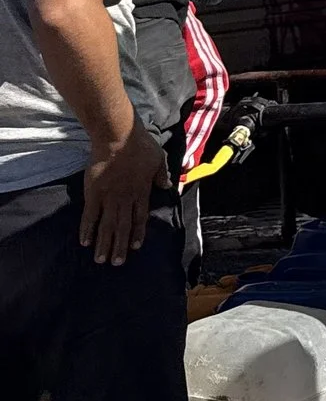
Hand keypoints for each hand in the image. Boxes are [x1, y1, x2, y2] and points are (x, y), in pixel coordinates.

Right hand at [81, 129, 165, 265]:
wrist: (118, 137)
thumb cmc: (140, 146)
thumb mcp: (159, 159)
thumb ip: (162, 174)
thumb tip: (166, 186)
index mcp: (142, 192)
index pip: (140, 217)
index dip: (137, 232)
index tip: (135, 246)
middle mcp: (126, 198)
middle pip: (123, 226)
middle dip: (120, 245)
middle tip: (117, 263)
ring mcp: (109, 197)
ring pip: (107, 225)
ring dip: (104, 243)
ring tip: (101, 260)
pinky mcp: (93, 193)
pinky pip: (89, 215)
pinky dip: (87, 229)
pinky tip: (85, 242)